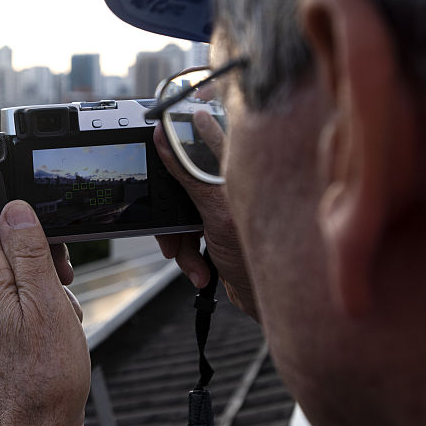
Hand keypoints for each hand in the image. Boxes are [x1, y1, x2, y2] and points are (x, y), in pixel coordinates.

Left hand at [0, 173, 88, 425]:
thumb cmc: (45, 374)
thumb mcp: (45, 300)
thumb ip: (28, 251)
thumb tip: (12, 207)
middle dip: (30, 232)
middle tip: (61, 246)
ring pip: (15, 273)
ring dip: (43, 269)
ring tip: (67, 291)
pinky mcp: (6, 338)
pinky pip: (24, 301)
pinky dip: (45, 298)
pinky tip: (64, 320)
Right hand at [153, 120, 259, 320]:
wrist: (263, 299)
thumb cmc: (256, 256)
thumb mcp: (216, 211)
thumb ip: (190, 174)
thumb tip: (167, 139)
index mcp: (235, 172)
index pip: (205, 139)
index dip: (182, 134)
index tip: (161, 126)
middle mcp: (229, 186)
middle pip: (183, 184)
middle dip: (172, 217)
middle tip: (172, 240)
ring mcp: (221, 209)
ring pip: (180, 214)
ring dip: (181, 243)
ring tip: (194, 263)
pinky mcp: (215, 230)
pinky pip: (186, 235)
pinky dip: (189, 255)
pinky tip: (202, 270)